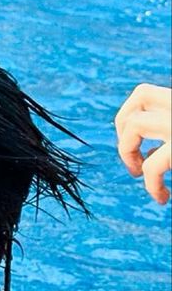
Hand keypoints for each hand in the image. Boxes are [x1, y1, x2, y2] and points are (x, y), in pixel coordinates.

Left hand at [115, 84, 170, 204]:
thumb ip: (168, 132)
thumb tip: (147, 152)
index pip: (146, 93)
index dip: (130, 114)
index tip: (138, 143)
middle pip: (141, 94)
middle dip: (124, 125)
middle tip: (133, 156)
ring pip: (137, 123)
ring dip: (128, 152)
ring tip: (142, 176)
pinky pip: (154, 165)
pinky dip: (151, 184)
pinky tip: (161, 198)